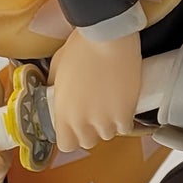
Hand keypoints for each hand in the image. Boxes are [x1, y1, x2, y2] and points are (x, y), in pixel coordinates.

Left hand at [48, 29, 142, 148]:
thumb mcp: (58, 68)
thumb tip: (57, 95)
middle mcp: (82, 122)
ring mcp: (105, 120)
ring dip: (108, 124)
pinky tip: (122, 104)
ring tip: (109, 104)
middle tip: (93, 112)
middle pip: (88, 142)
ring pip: (107, 135)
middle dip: (90, 130)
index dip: (71, 136)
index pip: (66, 144)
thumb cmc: (81, 47)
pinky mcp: (125, 114)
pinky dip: (124, 120)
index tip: (74, 126)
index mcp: (63, 112)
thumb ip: (56, 88)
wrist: (108, 38)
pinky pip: (124, 128)